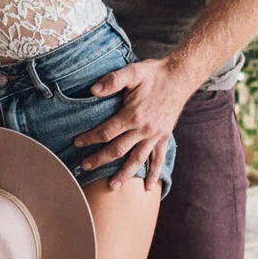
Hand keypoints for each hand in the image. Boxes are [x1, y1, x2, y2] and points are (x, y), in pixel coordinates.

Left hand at [73, 57, 191, 191]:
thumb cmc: (154, 74)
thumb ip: (112, 81)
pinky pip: (159, 159)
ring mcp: (155, 136)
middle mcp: (144, 130)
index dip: (90, 138)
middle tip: (84, 167)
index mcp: (133, 115)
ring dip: (124, 174)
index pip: (106, 132)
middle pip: (117, 150)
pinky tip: (148, 187)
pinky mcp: (164, 137)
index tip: (77, 143)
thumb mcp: (132, 72)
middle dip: (99, 160)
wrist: (180, 77)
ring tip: (113, 187)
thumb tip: (93, 90)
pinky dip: (154, 173)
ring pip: (137, 160)